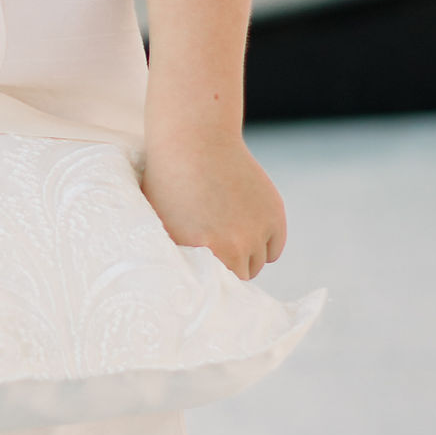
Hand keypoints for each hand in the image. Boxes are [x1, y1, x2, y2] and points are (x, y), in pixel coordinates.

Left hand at [139, 118, 285, 280]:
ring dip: (244, 257)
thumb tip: (181, 291)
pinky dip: (263, 244)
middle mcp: (233, 248)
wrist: (194, 142)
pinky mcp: (274, 216)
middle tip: (212, 255)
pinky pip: (274, 248)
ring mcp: (256, 231)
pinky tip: (245, 229)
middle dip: (226, 271)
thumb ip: (178, 262)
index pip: (212, 292)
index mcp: (201, 255)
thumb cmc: (168, 184)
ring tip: (224, 236)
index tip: (202, 282)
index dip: (207, 287)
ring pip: (256, 264)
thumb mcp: (161, 227)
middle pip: (237, 280)